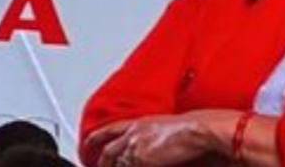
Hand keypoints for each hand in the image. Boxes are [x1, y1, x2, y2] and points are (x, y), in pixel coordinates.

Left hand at [85, 111, 236, 166]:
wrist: (196, 129)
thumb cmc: (189, 128)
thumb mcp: (164, 128)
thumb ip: (152, 137)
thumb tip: (152, 149)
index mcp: (138, 123)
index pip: (110, 130)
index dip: (97, 137)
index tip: (89, 142)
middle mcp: (134, 133)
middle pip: (109, 152)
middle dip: (101, 163)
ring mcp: (136, 147)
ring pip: (119, 163)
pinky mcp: (142, 159)